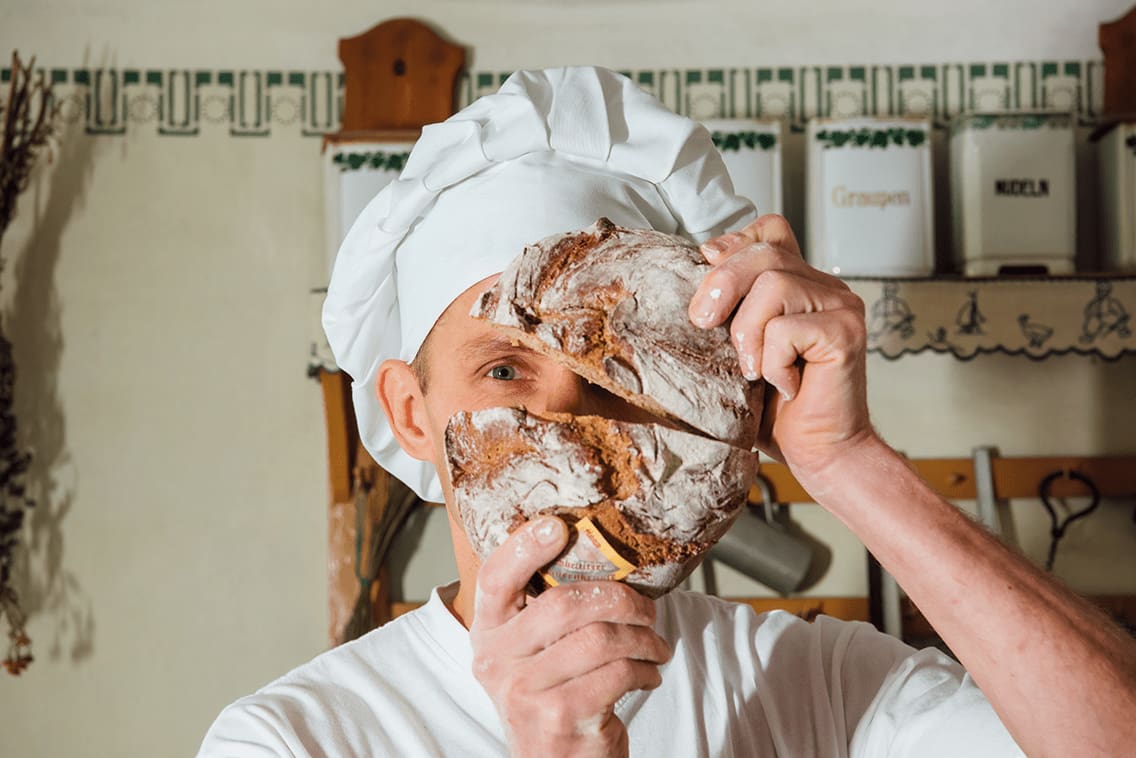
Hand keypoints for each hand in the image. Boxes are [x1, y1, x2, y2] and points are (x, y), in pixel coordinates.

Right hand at [470, 517, 670, 757]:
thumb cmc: (554, 695)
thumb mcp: (533, 653)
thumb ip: (545, 611)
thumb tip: (594, 552)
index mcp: (487, 634)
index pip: (496, 579)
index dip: (524, 547)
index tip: (557, 526)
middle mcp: (496, 661)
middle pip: (564, 604)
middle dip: (620, 599)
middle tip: (647, 608)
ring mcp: (525, 691)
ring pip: (600, 638)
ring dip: (642, 638)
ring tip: (655, 646)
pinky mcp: (560, 716)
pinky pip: (617, 673)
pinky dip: (645, 670)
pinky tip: (647, 675)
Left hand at [688, 214, 874, 481]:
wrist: (818, 453)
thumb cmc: (777, 409)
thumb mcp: (737, 348)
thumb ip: (729, 308)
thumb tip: (699, 266)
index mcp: (801, 284)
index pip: (771, 231)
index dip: (736, 242)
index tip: (708, 266)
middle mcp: (826, 288)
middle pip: (765, 254)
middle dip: (723, 285)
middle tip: (703, 323)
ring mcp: (842, 307)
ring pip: (774, 285)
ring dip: (747, 332)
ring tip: (752, 369)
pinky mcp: (847, 333)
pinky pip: (787, 328)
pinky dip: (773, 361)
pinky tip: (785, 384)